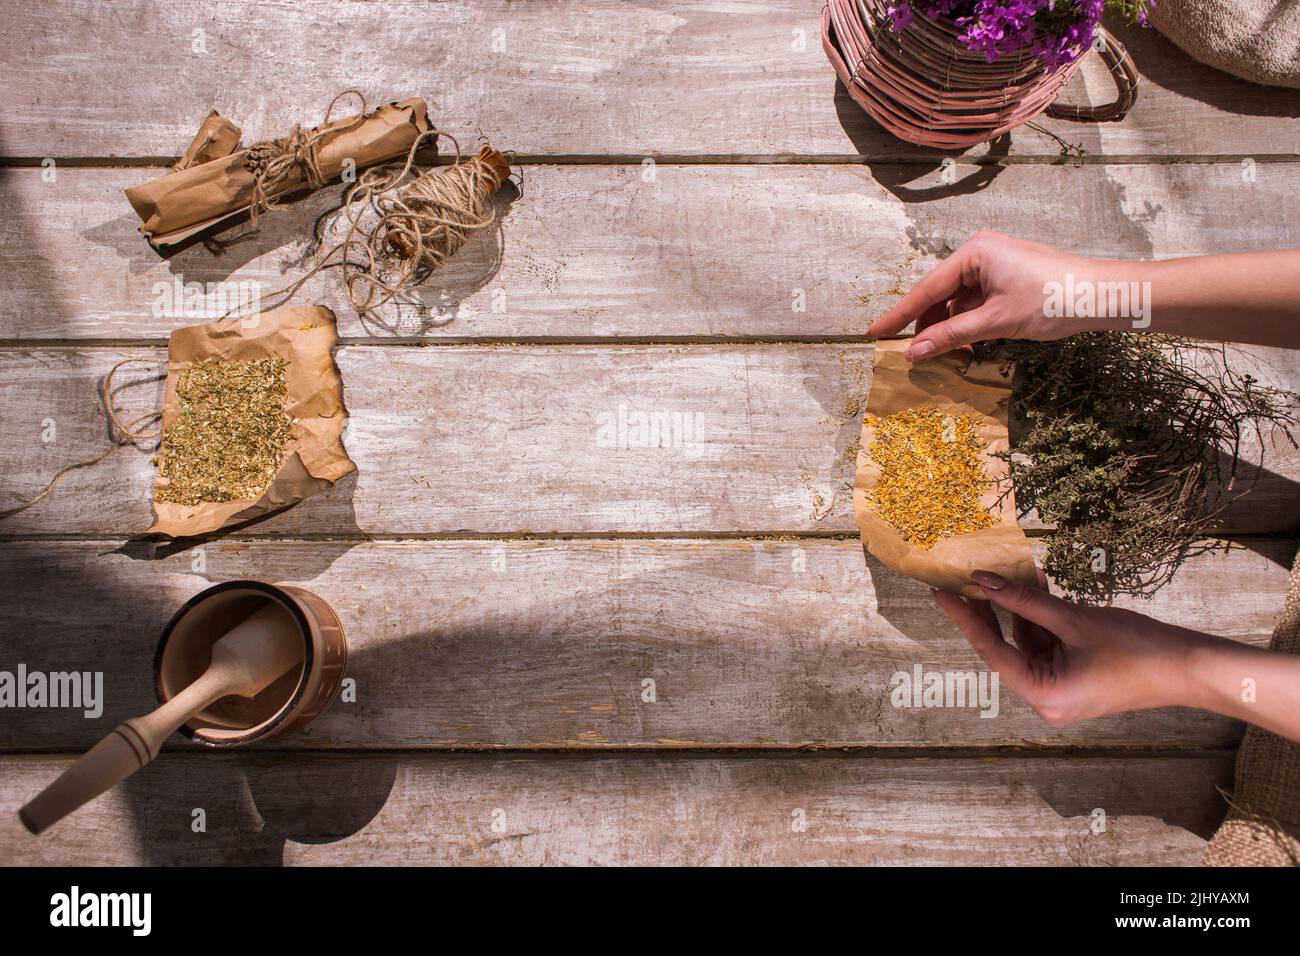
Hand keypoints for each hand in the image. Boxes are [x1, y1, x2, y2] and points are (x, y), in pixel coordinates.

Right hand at [867, 231, 1105, 360]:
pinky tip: (968, 346)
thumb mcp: (996, 322)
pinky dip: (968, 324)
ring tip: (949, 356)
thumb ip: (951, 336)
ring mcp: (994, 264)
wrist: (1103, 295)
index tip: (874, 332)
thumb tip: (914, 352)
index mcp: (974, 253)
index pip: (926, 289)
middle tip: (914, 356)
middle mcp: (980, 252)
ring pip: (956, 301)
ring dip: (950, 329)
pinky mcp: (1006, 277)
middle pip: (939, 294)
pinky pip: (975, 302)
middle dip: (928, 326)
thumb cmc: (1054, 300)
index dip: (899, 315)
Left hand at [930, 569, 1199, 725]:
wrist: (1190, 668)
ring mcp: (1061, 694)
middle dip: (988, 614)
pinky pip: (1047, 649)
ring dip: (1018, 613)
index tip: (940, 594)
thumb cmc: (1136, 647)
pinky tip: (1034, 588)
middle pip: (1005, 650)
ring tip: (1003, 575)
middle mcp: (1046, 702)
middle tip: (962, 582)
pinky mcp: (1074, 683)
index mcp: (1042, 695)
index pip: (990, 651)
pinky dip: (1040, 622)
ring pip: (1026, 647)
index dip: (964, 618)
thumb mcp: (1073, 619)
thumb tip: (983, 581)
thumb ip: (1023, 602)